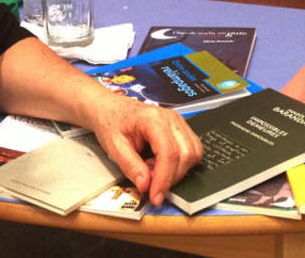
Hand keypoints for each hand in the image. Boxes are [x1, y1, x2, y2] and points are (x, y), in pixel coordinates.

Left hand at [82, 92, 202, 205]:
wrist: (110, 109)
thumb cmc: (111, 122)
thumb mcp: (114, 147)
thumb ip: (131, 166)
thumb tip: (146, 185)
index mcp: (152, 119)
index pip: (168, 153)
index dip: (164, 179)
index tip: (156, 196)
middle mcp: (170, 119)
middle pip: (186, 154)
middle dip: (171, 177)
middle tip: (151, 184)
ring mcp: (178, 123)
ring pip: (193, 154)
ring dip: (176, 171)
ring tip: (153, 170)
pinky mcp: (181, 129)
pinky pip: (191, 151)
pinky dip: (179, 164)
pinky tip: (159, 164)